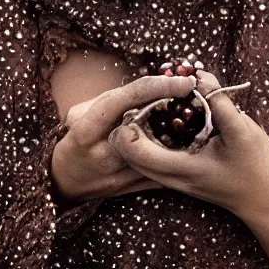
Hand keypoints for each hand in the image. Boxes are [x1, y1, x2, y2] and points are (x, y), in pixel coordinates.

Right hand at [50, 75, 198, 204]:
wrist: (64, 183)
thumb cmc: (75, 139)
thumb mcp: (79, 114)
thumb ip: (110, 102)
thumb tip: (145, 89)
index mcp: (87, 129)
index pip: (125, 100)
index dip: (156, 87)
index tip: (183, 80)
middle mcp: (104, 153)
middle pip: (147, 127)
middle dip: (176, 112)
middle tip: (201, 97)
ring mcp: (119, 175)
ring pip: (159, 152)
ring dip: (184, 135)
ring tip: (204, 116)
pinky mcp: (132, 188)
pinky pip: (162, 171)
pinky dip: (179, 156)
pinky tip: (195, 142)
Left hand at [109, 70, 268, 219]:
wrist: (268, 199)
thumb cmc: (257, 165)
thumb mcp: (242, 130)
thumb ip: (219, 101)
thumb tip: (197, 75)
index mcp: (182, 168)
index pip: (135, 151)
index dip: (130, 124)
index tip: (144, 101)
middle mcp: (172, 178)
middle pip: (128, 155)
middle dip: (130, 125)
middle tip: (144, 101)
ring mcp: (174, 180)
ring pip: (137, 158)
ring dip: (139, 132)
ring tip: (154, 107)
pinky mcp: (179, 177)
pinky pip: (152, 158)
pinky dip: (151, 138)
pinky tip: (166, 119)